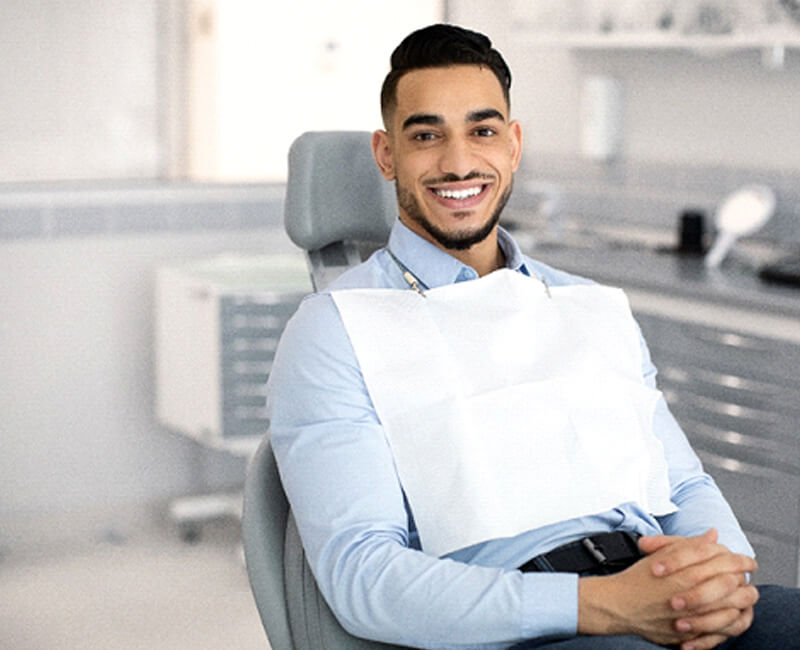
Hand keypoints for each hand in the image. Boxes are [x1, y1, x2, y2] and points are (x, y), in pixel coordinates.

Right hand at [578, 530, 757, 646]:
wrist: (618, 606)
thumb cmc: (637, 579)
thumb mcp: (661, 554)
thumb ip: (689, 545)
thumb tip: (712, 535)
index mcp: (683, 571)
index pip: (721, 559)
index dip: (737, 557)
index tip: (745, 559)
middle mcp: (690, 593)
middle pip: (730, 581)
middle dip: (742, 576)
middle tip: (746, 574)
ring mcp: (691, 616)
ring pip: (731, 606)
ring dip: (742, 598)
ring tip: (745, 593)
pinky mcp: (690, 633)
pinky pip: (722, 630)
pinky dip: (732, 620)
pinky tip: (733, 613)